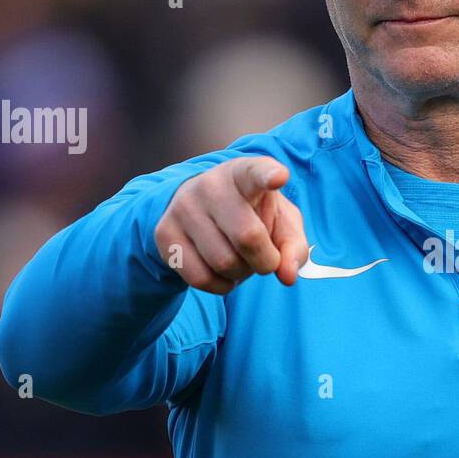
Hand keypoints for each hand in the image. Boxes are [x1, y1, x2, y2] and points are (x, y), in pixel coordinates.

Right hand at [154, 156, 308, 294]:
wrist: (200, 211)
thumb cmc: (252, 214)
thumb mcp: (280, 223)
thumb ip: (293, 246)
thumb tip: (288, 276)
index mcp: (244, 173)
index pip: (256, 172)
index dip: (268, 175)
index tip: (279, 177)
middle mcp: (211, 185)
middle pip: (248, 237)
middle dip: (265, 261)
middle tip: (266, 261)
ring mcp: (183, 208)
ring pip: (224, 262)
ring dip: (241, 274)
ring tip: (241, 260)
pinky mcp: (165, 234)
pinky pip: (200, 278)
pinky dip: (220, 286)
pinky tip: (222, 272)